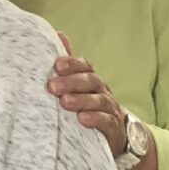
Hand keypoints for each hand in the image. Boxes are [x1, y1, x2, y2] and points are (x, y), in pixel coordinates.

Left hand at [48, 35, 129, 159]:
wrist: (115, 135)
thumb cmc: (89, 107)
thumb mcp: (77, 87)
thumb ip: (69, 64)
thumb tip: (59, 34)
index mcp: (91, 80)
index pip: (84, 67)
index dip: (72, 64)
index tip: (57, 65)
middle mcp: (102, 91)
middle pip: (90, 81)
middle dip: (71, 83)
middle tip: (52, 87)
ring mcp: (110, 109)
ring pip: (99, 100)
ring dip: (81, 100)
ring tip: (65, 102)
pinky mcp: (113, 128)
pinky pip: (106, 121)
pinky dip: (95, 119)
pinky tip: (82, 119)